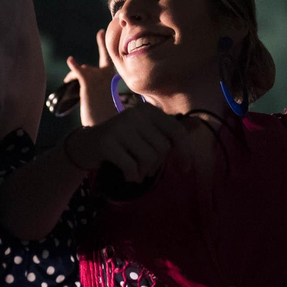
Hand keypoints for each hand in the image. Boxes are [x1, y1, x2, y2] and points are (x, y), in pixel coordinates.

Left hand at [66, 30, 118, 128]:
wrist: (105, 122)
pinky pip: (78, 71)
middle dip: (87, 67)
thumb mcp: (104, 97)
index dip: (102, 44)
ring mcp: (97, 77)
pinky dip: (73, 67)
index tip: (101, 32)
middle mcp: (106, 75)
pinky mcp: (87, 82)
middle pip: (90, 68)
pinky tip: (70, 60)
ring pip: (83, 71)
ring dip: (75, 75)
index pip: (108, 58)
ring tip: (69, 83)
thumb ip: (98, 85)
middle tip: (95, 42)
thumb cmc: (106, 115)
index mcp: (112, 79)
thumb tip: (86, 76)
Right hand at [66, 102, 188, 182]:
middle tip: (144, 167)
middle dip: (156, 164)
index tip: (186, 168)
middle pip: (162, 148)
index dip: (185, 151)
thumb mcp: (147, 132)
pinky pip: (132, 167)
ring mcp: (120, 127)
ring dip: (144, 172)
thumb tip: (200, 123)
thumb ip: (170, 130)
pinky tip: (126, 175)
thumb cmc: (123, 141)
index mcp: (147, 110)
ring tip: (135, 170)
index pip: (176, 130)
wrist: (87, 145)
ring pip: (148, 159)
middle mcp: (134, 114)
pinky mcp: (107, 142)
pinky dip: (132, 176)